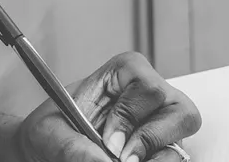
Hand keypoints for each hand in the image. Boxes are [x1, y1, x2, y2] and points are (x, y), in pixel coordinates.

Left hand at [13, 51, 199, 161]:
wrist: (48, 152)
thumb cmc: (52, 130)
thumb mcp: (48, 132)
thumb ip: (71, 145)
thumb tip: (102, 161)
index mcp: (125, 74)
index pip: (148, 86)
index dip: (131, 116)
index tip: (110, 142)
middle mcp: (151, 99)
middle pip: (181, 113)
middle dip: (151, 141)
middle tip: (123, 160)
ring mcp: (162, 128)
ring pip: (180, 145)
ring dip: (154, 161)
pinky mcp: (162, 153)